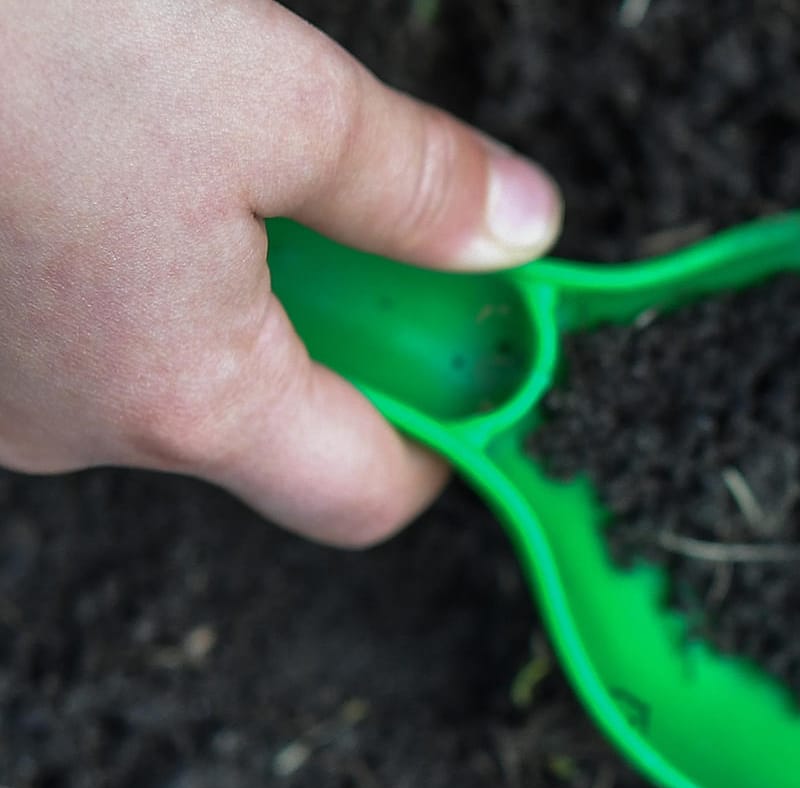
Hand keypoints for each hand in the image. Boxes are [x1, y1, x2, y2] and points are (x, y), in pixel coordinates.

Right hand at [0, 0, 561, 546]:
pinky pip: (72, 318)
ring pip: (160, 361)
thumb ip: (408, 181)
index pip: (367, 494)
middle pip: (267, 422)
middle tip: (354, 207)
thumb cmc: (14, 38)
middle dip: (338, 325)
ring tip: (206, 148)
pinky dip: (126, 257)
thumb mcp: (267, 91)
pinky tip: (107, 153)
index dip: (448, 435)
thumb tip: (514, 226)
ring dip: (224, 277)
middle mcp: (70, 427)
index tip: (483, 355)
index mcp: (183, 399)